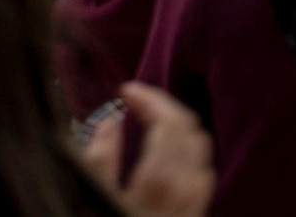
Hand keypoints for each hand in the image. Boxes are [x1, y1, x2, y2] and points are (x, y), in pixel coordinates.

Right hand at [81, 83, 213, 216]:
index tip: (126, 90)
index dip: (150, 99)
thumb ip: (99, 162)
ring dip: (178, 124)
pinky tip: (170, 148)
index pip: (168, 124)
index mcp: (157, 184)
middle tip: (137, 98)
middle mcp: (184, 190)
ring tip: (151, 116)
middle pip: (188, 130)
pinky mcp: (197, 212)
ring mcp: (196, 202)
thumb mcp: (91, 199)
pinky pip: (203, 168)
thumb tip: (111, 120)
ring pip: (200, 146)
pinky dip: (189, 148)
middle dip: (164, 105)